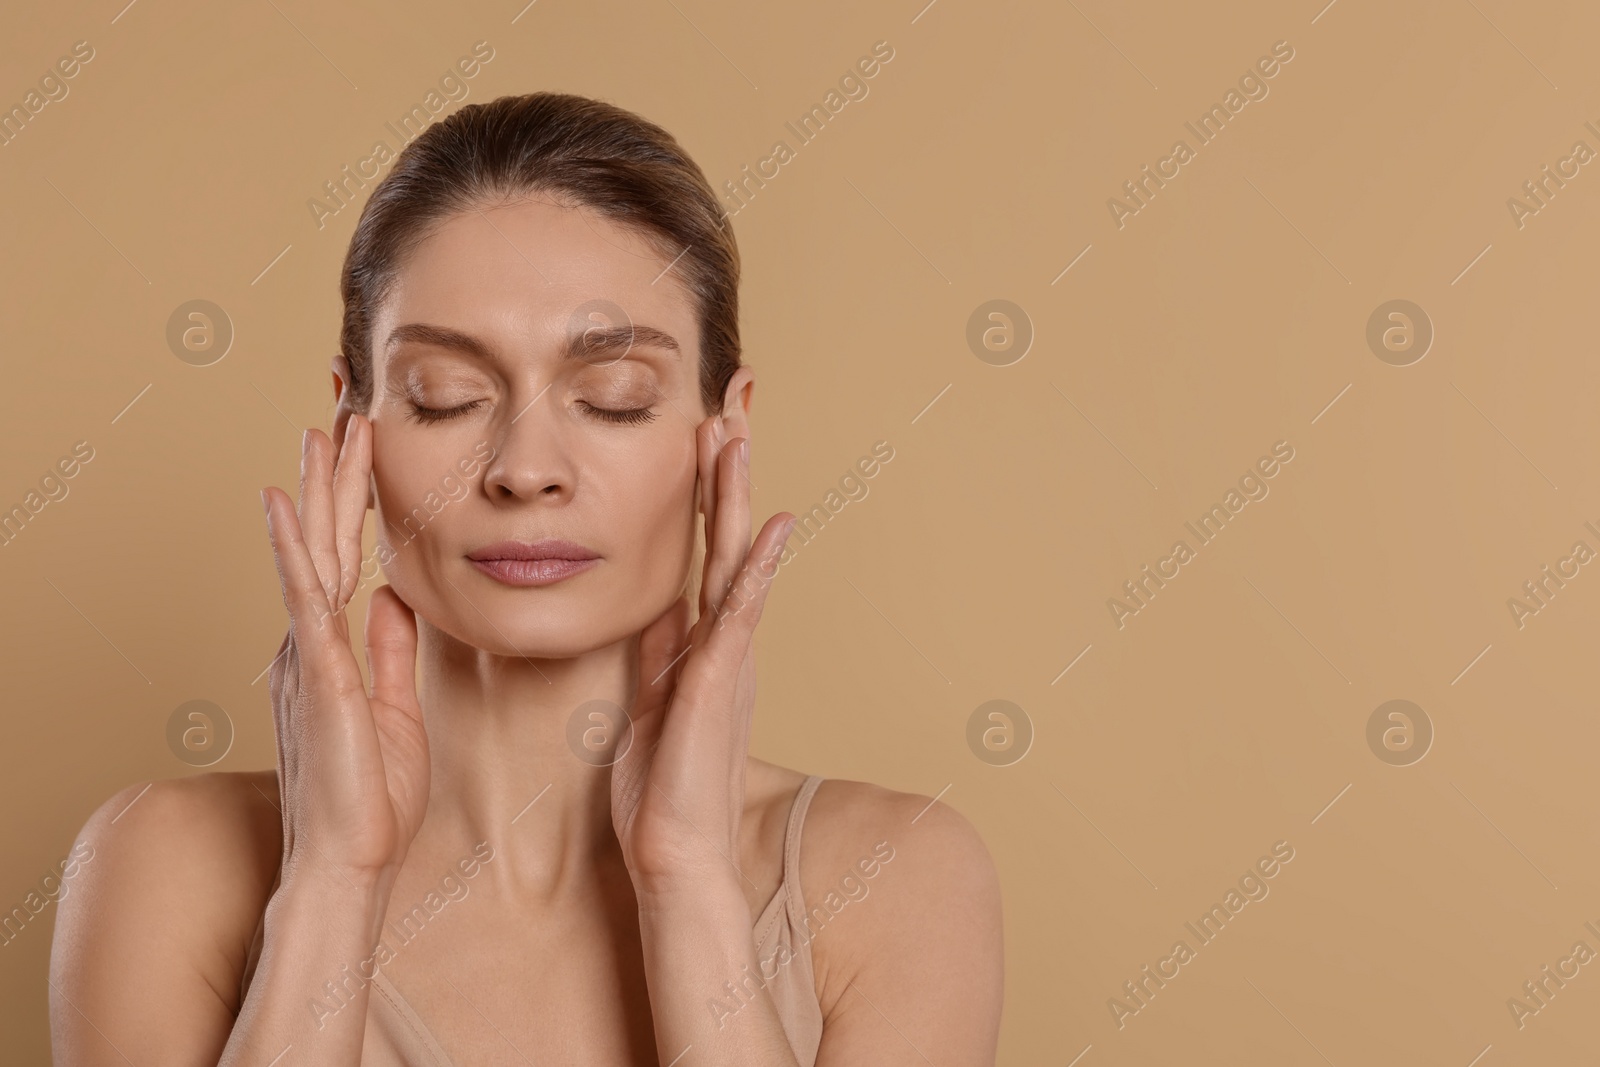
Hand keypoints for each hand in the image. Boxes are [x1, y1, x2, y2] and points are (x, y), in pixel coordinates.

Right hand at [259, 416, 429, 895]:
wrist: (350, 862)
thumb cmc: (373, 798)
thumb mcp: (395, 707)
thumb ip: (392, 650)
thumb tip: (395, 597)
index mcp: (330, 652)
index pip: (341, 558)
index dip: (351, 503)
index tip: (362, 451)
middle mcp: (309, 644)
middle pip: (322, 542)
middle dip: (334, 476)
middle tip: (342, 413)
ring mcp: (306, 655)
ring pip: (312, 553)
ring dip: (320, 489)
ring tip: (324, 428)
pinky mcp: (315, 673)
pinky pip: (304, 598)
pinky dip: (293, 546)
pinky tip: (285, 501)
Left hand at [610, 421, 795, 897]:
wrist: (674, 852)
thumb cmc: (662, 786)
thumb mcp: (653, 700)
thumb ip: (663, 651)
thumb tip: (662, 607)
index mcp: (706, 641)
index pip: (708, 547)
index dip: (708, 487)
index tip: (707, 430)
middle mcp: (726, 639)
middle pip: (729, 535)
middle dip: (729, 465)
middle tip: (734, 398)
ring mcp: (729, 657)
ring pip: (737, 558)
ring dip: (737, 493)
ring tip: (739, 430)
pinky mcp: (721, 681)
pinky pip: (743, 613)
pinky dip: (758, 567)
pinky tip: (771, 525)